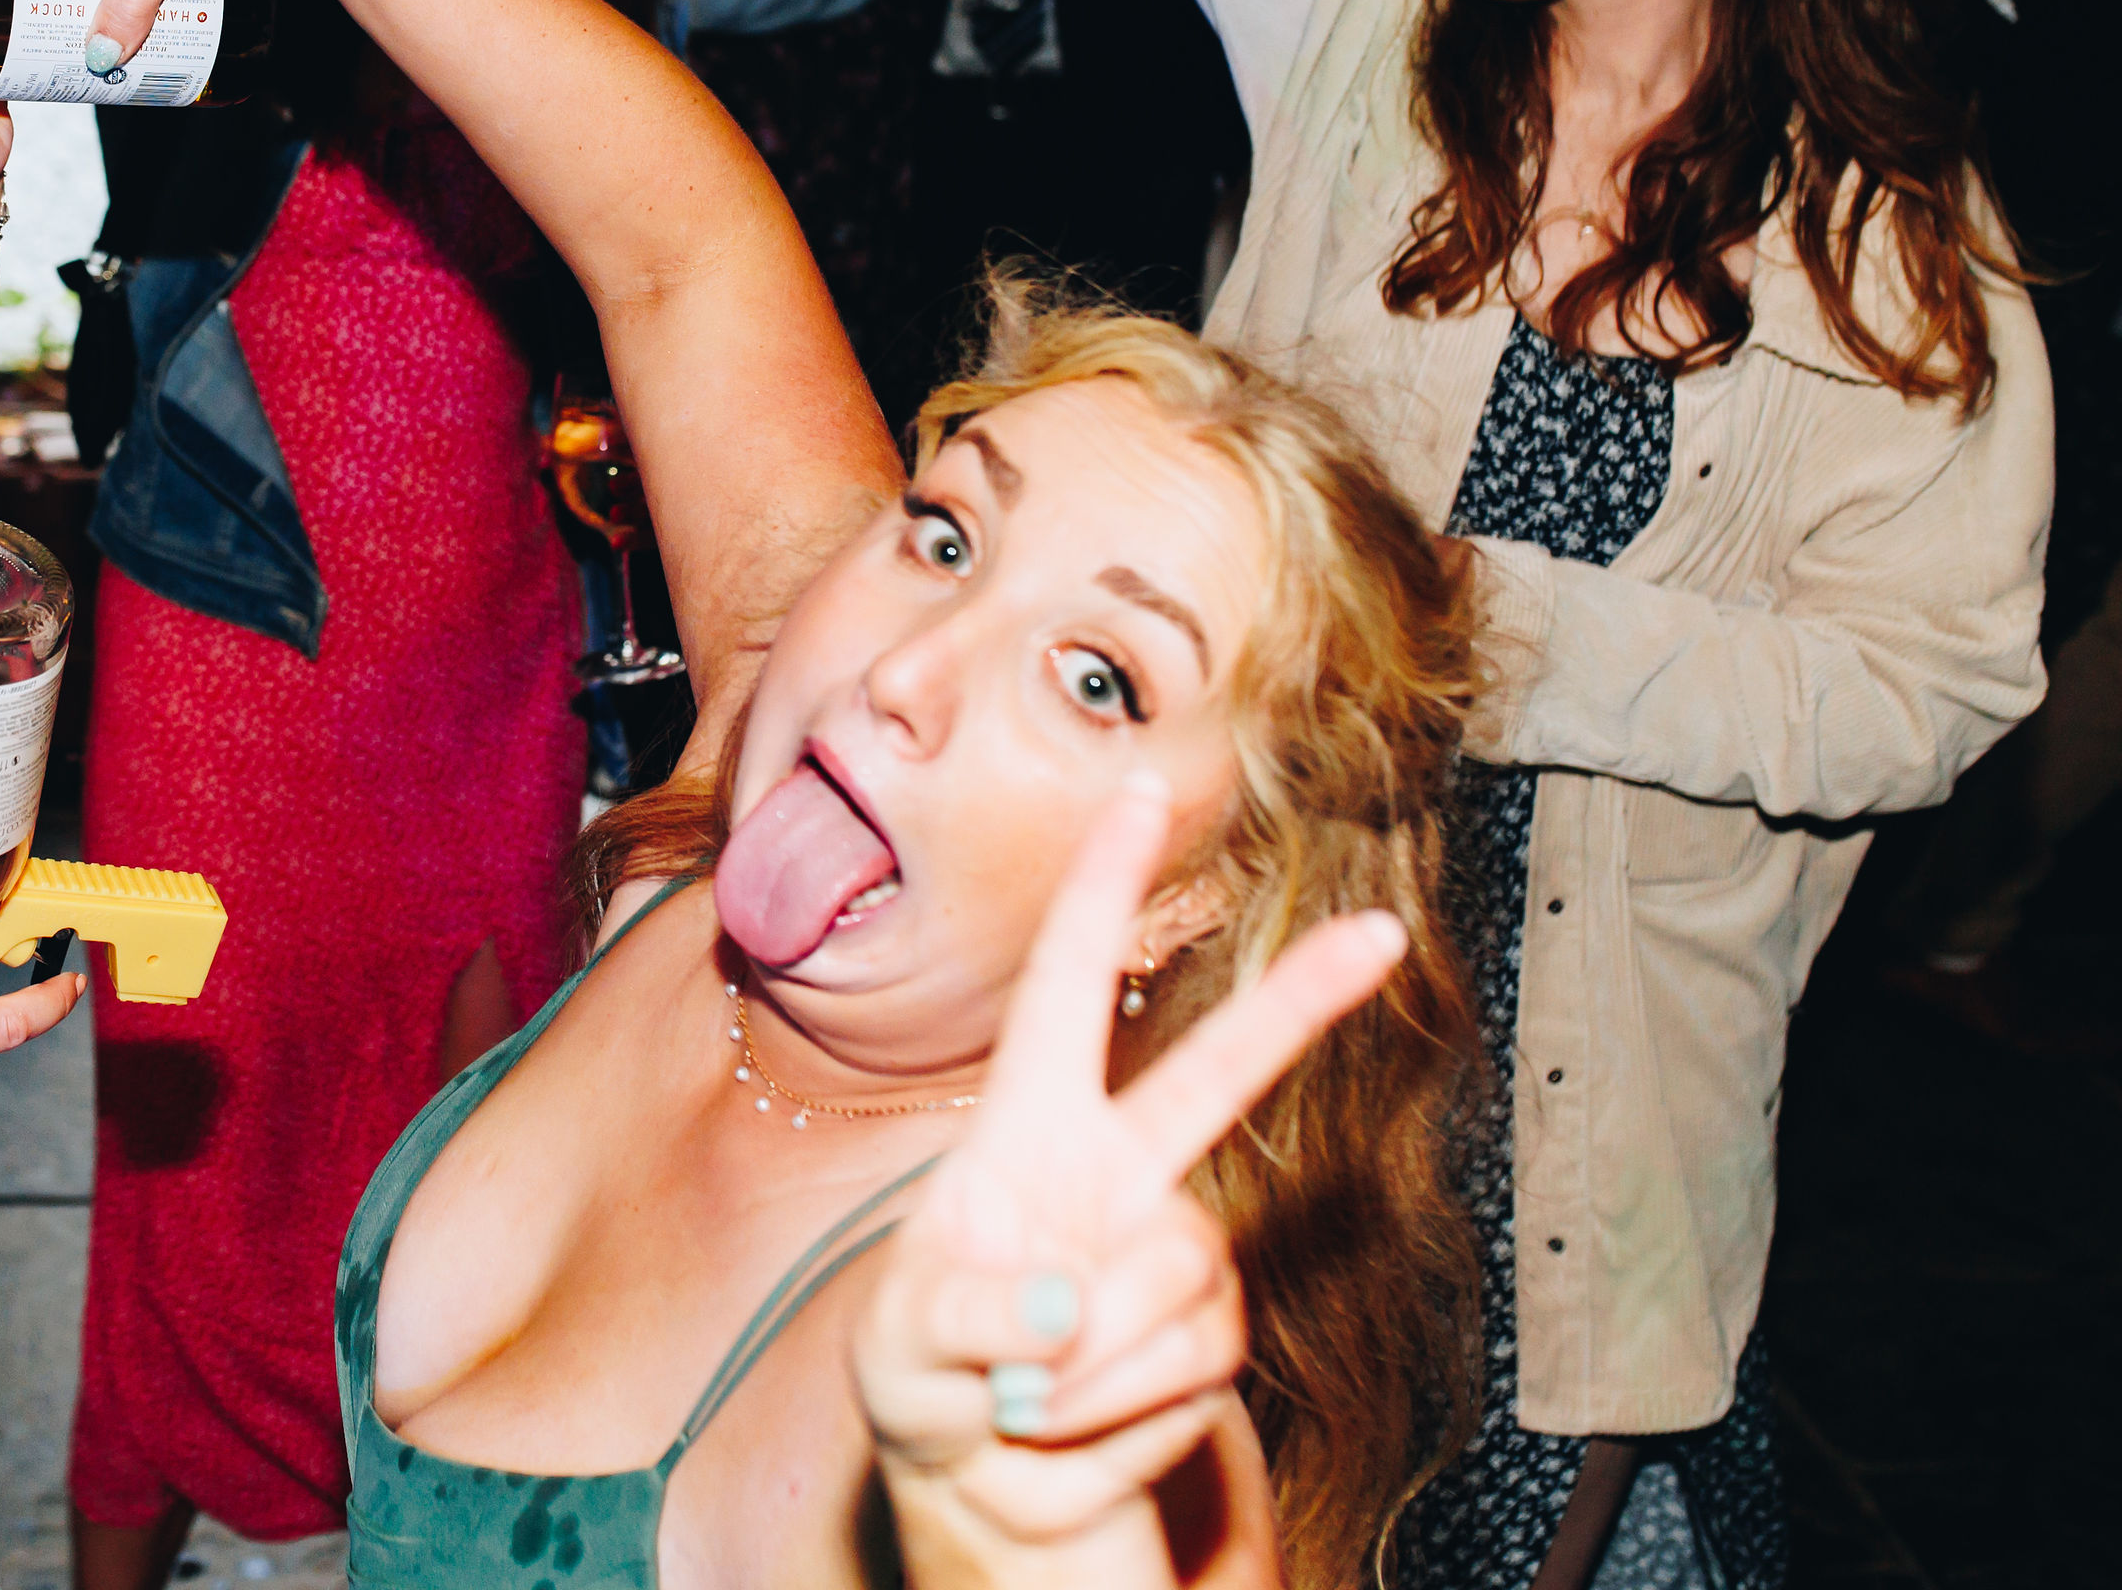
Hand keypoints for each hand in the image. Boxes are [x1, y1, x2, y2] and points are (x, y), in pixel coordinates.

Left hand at [853, 773, 1407, 1549]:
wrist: (982, 1493)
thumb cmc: (924, 1383)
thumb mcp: (903, 1343)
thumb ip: (969, 1313)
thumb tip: (1065, 1307)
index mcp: (1023, 1132)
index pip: (1061, 988)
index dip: (1100, 890)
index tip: (1142, 791)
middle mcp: (1114, 1171)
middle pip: (1217, 1077)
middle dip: (1299, 1006)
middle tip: (1382, 933)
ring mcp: (1172, 1251)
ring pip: (1176, 1280)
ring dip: (1085, 1372)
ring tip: (1017, 1407)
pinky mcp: (1212, 1339)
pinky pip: (1187, 1371)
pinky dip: (1108, 1424)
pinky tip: (1059, 1434)